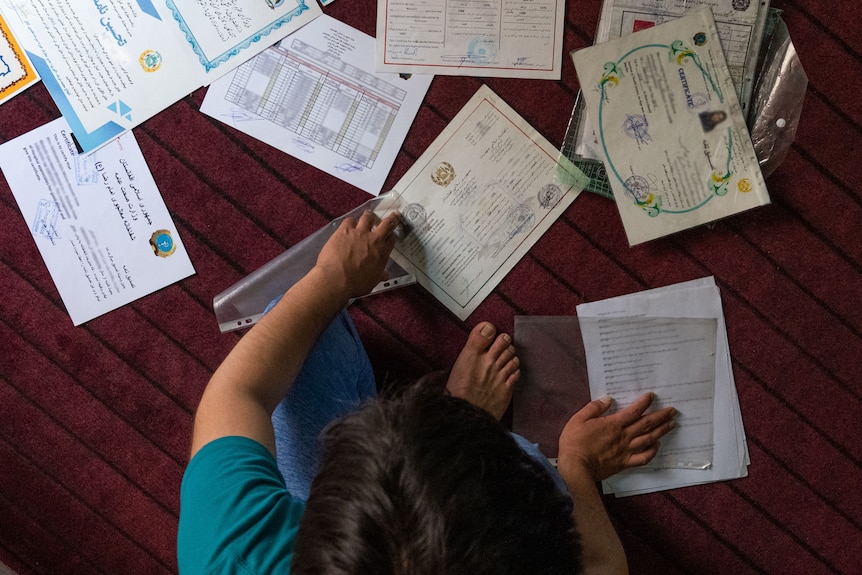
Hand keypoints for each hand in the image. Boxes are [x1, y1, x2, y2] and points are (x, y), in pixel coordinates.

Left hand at [315, 210, 401, 298]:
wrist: (336, 279)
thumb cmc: (355, 284)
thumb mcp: (372, 282)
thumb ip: (379, 275)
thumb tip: (384, 276)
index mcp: (382, 252)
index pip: (391, 239)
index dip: (391, 235)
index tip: (390, 234)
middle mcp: (373, 239)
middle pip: (386, 223)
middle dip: (391, 218)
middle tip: (392, 216)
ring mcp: (358, 232)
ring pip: (368, 217)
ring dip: (369, 216)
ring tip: (368, 216)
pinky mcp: (344, 230)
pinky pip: (349, 220)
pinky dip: (350, 222)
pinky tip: (348, 225)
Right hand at [557, 393, 675, 481]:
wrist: (575, 467)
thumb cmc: (574, 442)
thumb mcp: (579, 419)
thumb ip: (594, 408)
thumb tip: (608, 399)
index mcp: (613, 424)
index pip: (634, 411)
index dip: (644, 402)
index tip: (652, 396)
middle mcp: (624, 436)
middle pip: (646, 424)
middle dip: (661, 416)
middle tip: (673, 410)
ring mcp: (626, 451)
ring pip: (649, 439)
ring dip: (662, 431)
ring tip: (672, 424)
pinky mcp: (625, 463)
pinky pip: (643, 458)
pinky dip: (653, 451)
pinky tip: (657, 446)